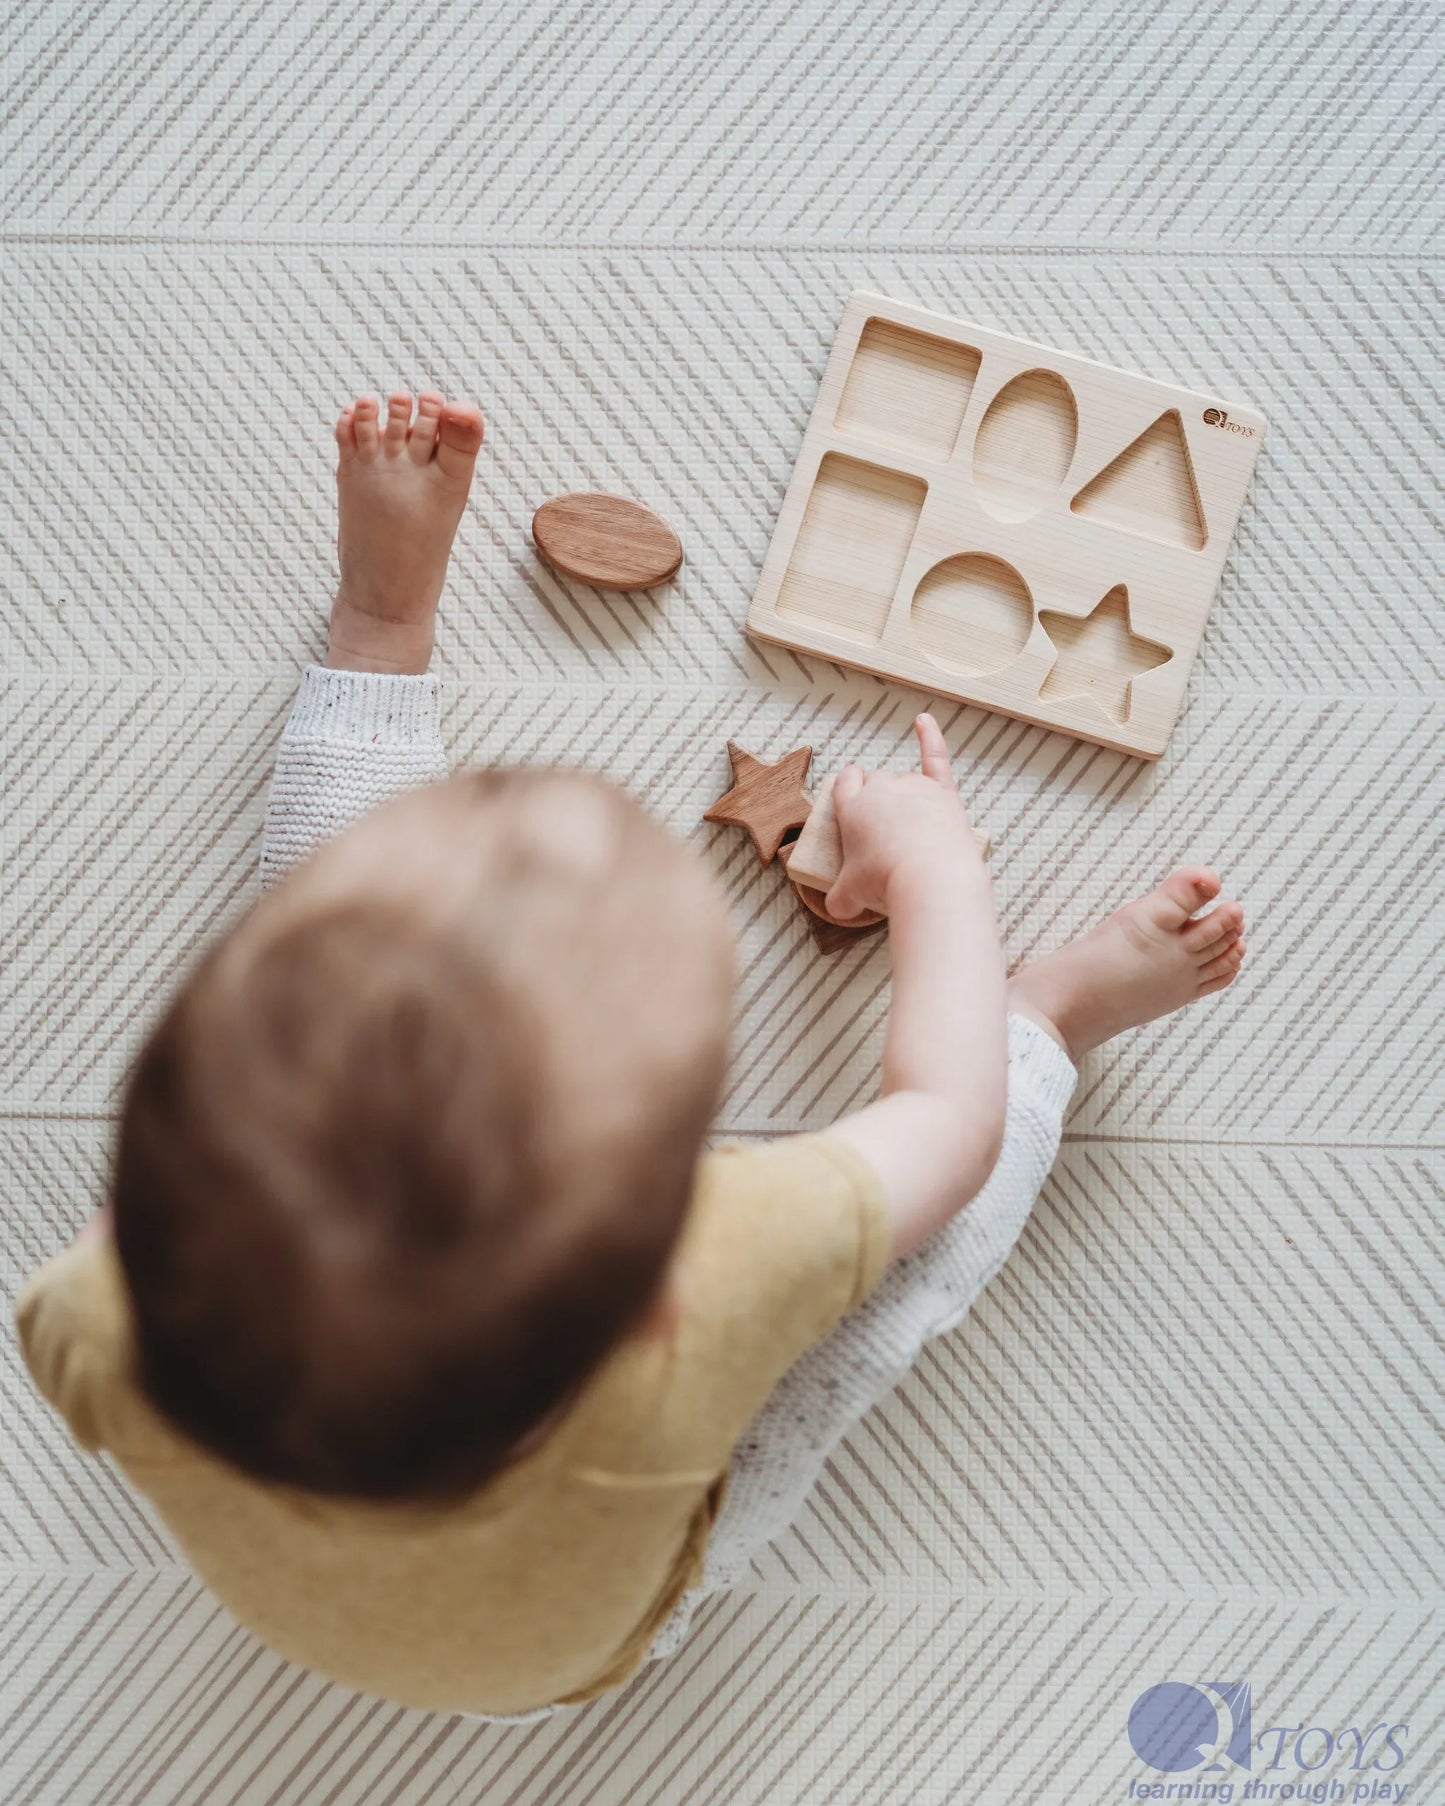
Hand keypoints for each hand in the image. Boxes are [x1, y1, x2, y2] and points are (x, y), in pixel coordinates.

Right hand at [826, 715, 984, 920]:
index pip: (845, 782)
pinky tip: (924, 720)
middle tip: (884, 833)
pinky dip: (930, 736)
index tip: (853, 804)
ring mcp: (914, 786)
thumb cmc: (886, 882)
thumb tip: (837, 907)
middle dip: (877, 801)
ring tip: (909, 831)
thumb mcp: (851, 894)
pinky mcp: (943, 792)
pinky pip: (935, 755)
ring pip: (905, 778)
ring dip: (904, 797)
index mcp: (852, 805)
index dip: (848, 791)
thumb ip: (840, 896)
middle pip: (875, 780)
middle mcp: (881, 788)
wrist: (931, 879)